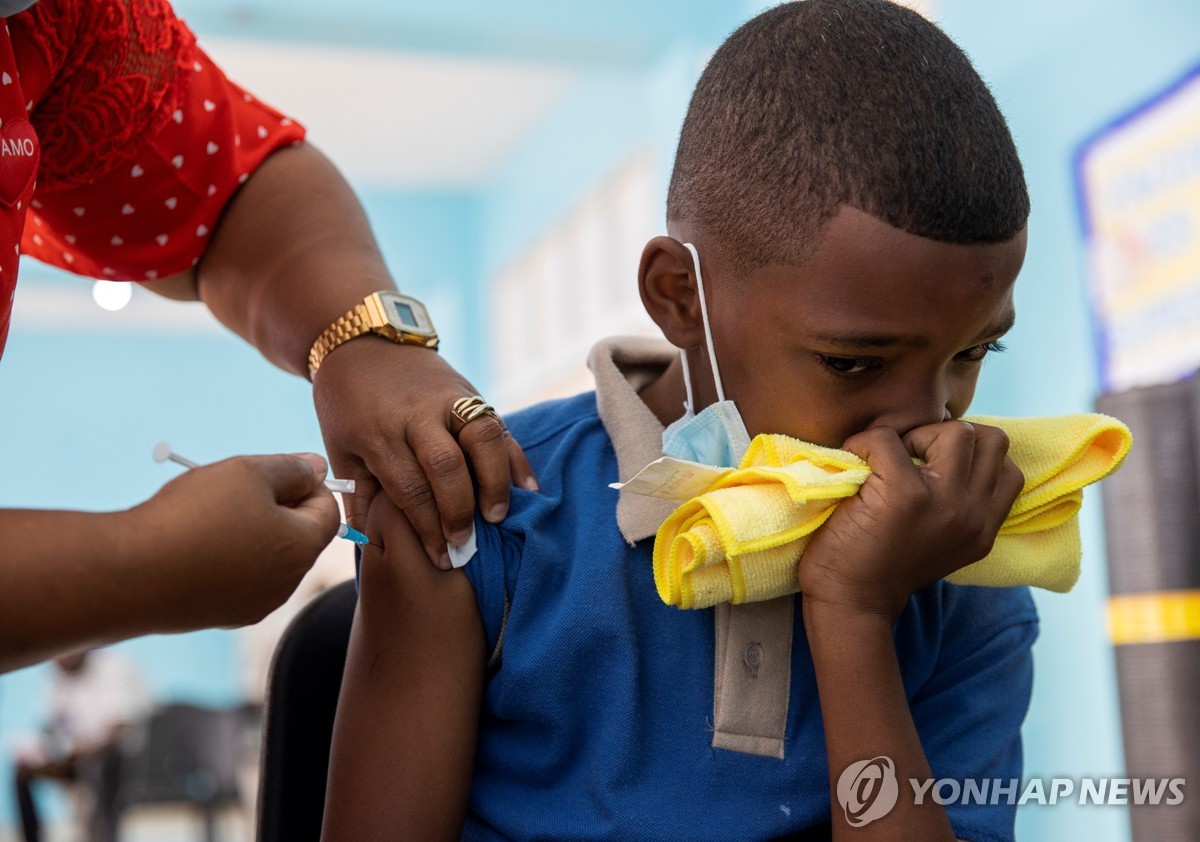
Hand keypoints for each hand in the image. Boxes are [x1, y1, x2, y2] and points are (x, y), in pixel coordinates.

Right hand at [127, 453, 339, 631]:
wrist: (128, 576)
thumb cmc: (194, 517)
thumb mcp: (248, 473)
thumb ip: (290, 468)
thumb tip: (315, 467)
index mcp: (302, 549)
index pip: (328, 509)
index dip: (306, 482)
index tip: (270, 470)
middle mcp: (285, 584)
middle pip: (297, 535)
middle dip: (275, 506)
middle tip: (233, 489)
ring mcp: (251, 605)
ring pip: (263, 556)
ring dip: (246, 531)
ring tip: (205, 514)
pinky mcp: (217, 616)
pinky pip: (233, 577)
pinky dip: (221, 556)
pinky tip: (189, 544)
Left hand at [312, 337, 535, 569]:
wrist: (363, 342)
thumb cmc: (347, 404)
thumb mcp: (340, 448)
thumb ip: (359, 495)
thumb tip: (371, 542)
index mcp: (379, 433)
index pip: (410, 488)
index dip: (428, 528)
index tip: (441, 558)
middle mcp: (416, 415)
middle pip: (446, 465)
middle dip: (460, 510)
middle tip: (467, 543)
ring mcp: (447, 399)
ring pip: (481, 438)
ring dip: (495, 481)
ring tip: (498, 516)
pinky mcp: (469, 391)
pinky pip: (498, 424)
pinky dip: (515, 456)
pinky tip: (527, 487)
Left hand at [799, 421, 1022, 622]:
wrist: (850, 604)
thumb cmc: (882, 568)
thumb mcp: (941, 544)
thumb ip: (957, 507)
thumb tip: (945, 453)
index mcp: (983, 529)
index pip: (1010, 469)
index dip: (973, 454)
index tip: (935, 465)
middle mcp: (972, 515)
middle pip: (992, 439)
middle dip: (950, 436)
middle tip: (911, 459)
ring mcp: (943, 502)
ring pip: (956, 430)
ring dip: (918, 435)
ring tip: (889, 462)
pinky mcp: (904, 494)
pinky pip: (886, 439)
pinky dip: (865, 442)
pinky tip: (855, 464)